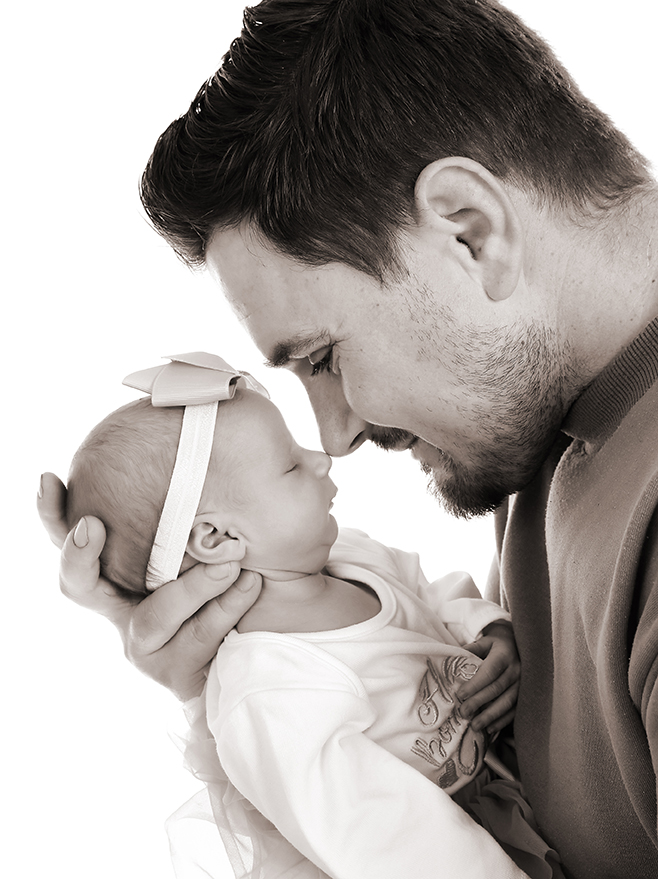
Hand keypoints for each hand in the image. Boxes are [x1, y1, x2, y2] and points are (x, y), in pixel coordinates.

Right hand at [37, 472, 261, 700]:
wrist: (260, 646)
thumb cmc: (232, 578)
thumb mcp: (216, 537)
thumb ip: (210, 500)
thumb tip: (223, 421)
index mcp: (121, 573)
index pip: (72, 541)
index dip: (52, 513)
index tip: (49, 478)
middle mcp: (123, 608)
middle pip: (79, 586)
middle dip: (78, 555)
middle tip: (92, 526)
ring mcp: (146, 645)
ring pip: (154, 616)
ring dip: (192, 586)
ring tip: (230, 561)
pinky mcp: (177, 672)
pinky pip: (197, 638)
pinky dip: (224, 609)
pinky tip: (249, 583)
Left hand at [458, 620, 519, 734]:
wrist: (519, 646)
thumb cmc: (496, 645)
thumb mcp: (483, 642)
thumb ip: (469, 650)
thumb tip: (450, 660)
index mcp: (504, 654)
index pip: (489, 672)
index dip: (475, 684)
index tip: (460, 695)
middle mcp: (516, 669)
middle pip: (496, 688)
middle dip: (478, 702)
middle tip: (463, 713)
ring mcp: (523, 683)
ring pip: (507, 702)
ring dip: (490, 716)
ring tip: (475, 725)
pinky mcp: (526, 695)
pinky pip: (515, 710)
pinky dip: (502, 721)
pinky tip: (490, 728)